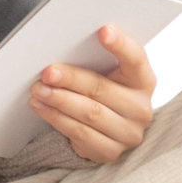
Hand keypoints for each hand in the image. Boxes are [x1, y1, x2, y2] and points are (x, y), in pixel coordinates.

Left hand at [30, 26, 156, 163]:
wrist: (106, 131)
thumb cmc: (102, 93)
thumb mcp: (107, 74)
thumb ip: (95, 60)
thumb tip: (64, 44)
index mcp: (143, 81)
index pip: (135, 59)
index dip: (120, 45)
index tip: (102, 31)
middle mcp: (141, 108)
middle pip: (102, 89)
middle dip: (71, 79)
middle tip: (47, 72)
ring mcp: (128, 133)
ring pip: (89, 113)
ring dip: (59, 100)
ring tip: (38, 89)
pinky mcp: (110, 152)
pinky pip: (79, 133)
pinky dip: (56, 118)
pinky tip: (40, 107)